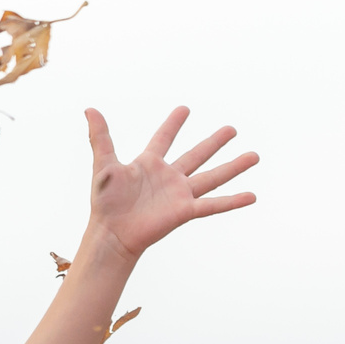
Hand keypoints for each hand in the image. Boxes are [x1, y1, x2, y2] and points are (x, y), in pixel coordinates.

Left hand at [81, 106, 257, 263]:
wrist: (112, 234)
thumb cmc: (104, 203)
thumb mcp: (103, 165)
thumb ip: (100, 137)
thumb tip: (89, 109)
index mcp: (149, 164)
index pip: (163, 139)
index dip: (173, 124)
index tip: (184, 110)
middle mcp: (168, 177)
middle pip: (197, 155)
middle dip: (214, 142)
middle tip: (231, 129)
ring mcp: (179, 194)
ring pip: (213, 176)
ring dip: (234, 166)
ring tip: (254, 156)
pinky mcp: (185, 211)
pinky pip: (213, 204)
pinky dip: (233, 201)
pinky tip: (252, 196)